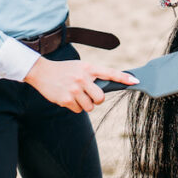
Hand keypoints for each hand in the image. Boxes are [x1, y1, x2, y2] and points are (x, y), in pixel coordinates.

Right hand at [23, 57, 138, 112]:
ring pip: (90, 107)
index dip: (124, 78)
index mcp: (88, 68)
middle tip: (88, 94)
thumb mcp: (80, 67)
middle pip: (100, 98)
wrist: (42, 72)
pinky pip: (78, 110)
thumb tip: (106, 89)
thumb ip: (93, 76)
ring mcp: (74, 89)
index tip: (136, 81)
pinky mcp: (66, 99)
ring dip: (84, 104)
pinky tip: (67, 97)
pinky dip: (75, 107)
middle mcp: (83, 78)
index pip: (110, 72)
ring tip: (75, 94)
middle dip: (96, 99)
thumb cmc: (65, 70)